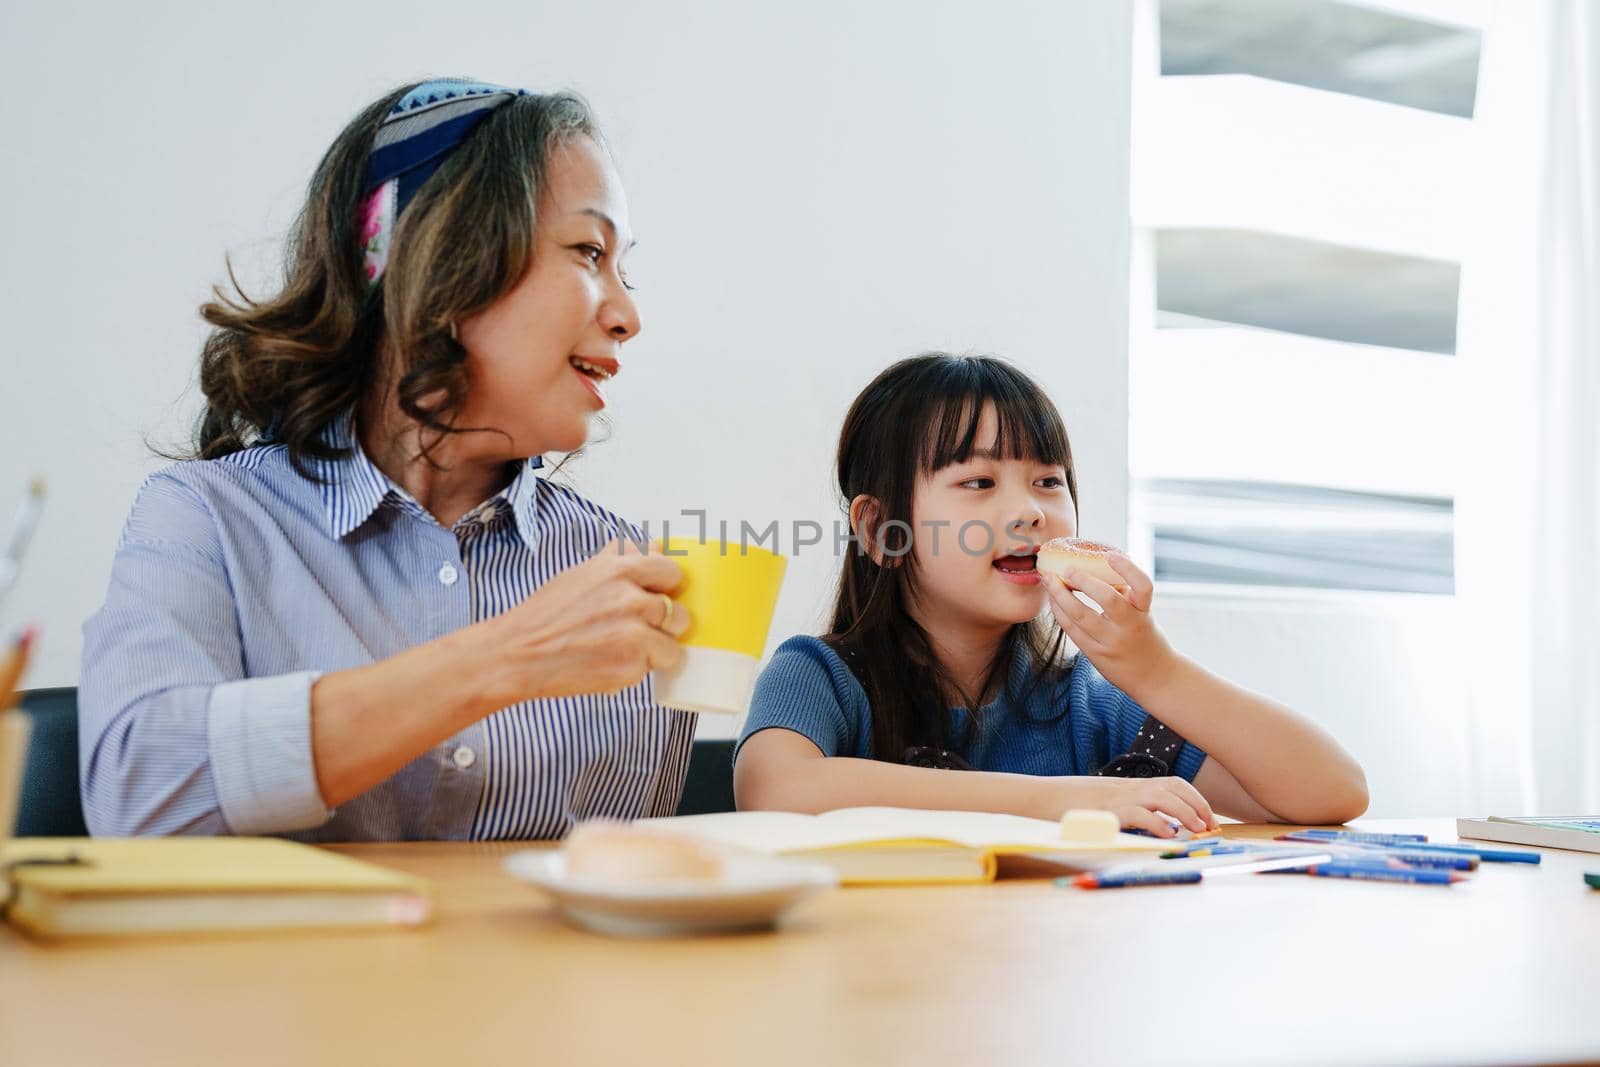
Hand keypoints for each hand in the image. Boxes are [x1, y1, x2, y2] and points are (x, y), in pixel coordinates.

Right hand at [477, 539, 689, 703]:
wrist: (518, 654)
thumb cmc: (547, 615)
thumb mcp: (582, 573)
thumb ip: (623, 558)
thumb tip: (656, 545)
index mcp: (618, 570)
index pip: (671, 571)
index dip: (664, 588)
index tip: (654, 597)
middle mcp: (629, 599)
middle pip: (678, 612)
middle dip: (663, 623)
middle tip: (635, 628)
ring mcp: (632, 634)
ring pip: (672, 643)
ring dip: (655, 649)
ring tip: (623, 647)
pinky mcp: (630, 665)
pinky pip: (655, 666)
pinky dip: (638, 669)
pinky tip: (610, 662)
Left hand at [1043, 553, 1177, 700]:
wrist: (1153, 677)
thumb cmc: (1144, 636)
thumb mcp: (1142, 613)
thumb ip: (1123, 594)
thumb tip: (1094, 566)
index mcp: (1143, 612)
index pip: (1143, 587)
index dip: (1128, 569)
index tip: (1112, 555)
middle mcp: (1129, 626)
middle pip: (1108, 600)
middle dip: (1084, 581)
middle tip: (1068, 568)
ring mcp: (1111, 642)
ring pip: (1081, 616)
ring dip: (1061, 596)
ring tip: (1049, 581)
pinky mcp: (1096, 654)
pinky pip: (1072, 631)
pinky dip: (1060, 613)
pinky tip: (1053, 601)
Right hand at [1043, 775, 1216, 835]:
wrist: (1040, 797)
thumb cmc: (1070, 803)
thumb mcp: (1105, 801)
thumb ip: (1129, 808)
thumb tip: (1156, 823)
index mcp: (1129, 785)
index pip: (1172, 782)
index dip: (1195, 798)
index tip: (1208, 816)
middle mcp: (1128, 788)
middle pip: (1174, 787)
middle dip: (1198, 806)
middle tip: (1210, 826)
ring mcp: (1118, 798)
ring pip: (1163, 797)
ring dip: (1186, 813)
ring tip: (1197, 830)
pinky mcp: (1107, 812)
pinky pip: (1140, 815)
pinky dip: (1159, 824)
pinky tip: (1169, 835)